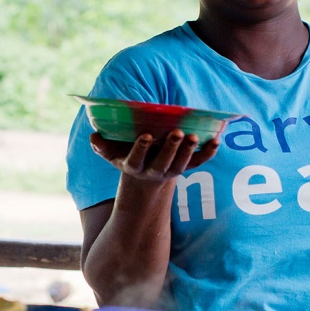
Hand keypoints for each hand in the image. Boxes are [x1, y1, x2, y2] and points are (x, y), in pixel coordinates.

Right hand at [90, 129, 219, 181]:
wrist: (145, 178)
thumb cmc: (127, 156)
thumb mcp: (112, 154)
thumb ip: (102, 147)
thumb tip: (93, 137)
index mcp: (134, 166)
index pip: (136, 159)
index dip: (141, 148)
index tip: (146, 135)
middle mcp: (153, 170)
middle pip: (163, 162)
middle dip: (170, 148)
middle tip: (177, 132)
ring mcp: (171, 170)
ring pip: (181, 164)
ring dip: (189, 150)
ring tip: (195, 135)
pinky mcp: (185, 167)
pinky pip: (198, 162)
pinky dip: (208, 153)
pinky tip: (216, 140)